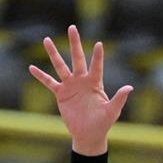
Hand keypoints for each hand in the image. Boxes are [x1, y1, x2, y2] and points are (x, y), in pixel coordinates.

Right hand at [28, 25, 131, 155]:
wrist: (89, 135)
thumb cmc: (103, 123)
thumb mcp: (112, 111)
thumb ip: (119, 98)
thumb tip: (130, 87)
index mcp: (95, 84)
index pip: (97, 66)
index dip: (98, 56)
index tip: (99, 44)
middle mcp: (82, 81)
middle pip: (77, 59)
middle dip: (75, 43)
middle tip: (72, 27)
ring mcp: (71, 86)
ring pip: (61, 66)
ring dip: (54, 53)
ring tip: (46, 39)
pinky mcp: (61, 94)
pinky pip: (49, 82)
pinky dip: (41, 75)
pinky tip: (32, 67)